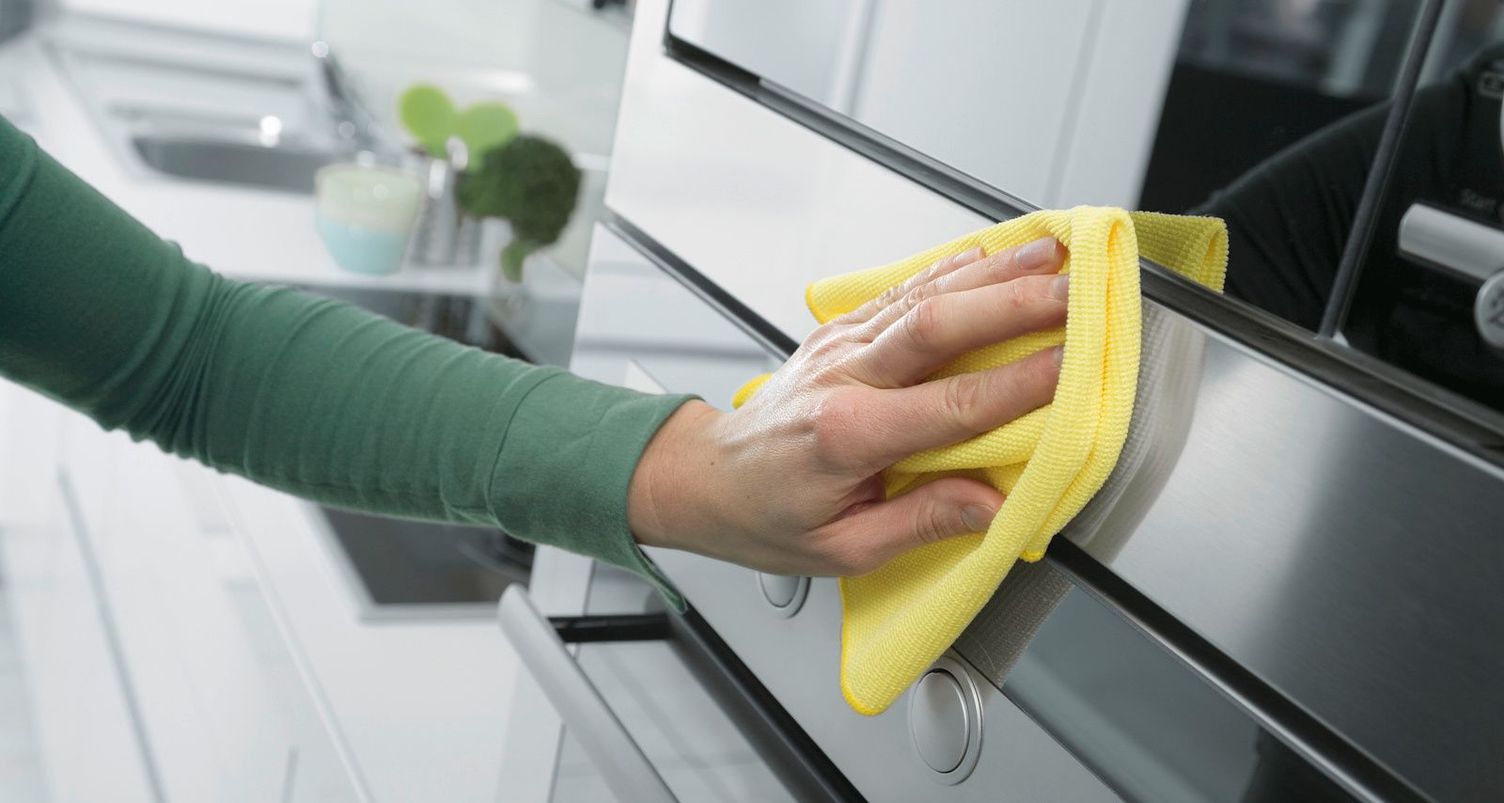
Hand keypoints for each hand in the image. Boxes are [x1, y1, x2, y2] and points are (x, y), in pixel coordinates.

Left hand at [628, 237, 1067, 575]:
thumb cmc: (767, 516)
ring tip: (1053, 255)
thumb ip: (922, 524)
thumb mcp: (841, 549)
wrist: (707, 478)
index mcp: (845, 437)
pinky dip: (950, 270)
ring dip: (992, 273)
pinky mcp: (840, 334)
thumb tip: (992, 508)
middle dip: (1013, 304)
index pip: (949, 406)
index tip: (1074, 368)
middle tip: (1076, 291)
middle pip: (936, 326)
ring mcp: (839, 348)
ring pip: (921, 296)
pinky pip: (900, 292)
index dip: (1018, 385)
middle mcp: (842, 378)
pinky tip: (992, 256)